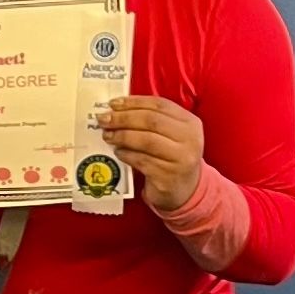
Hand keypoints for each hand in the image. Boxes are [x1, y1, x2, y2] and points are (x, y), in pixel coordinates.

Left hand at [95, 95, 203, 214]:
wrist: (185, 191)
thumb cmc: (172, 158)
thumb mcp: (170, 135)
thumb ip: (151, 120)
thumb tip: (116, 110)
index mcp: (190, 123)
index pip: (159, 105)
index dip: (134, 102)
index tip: (113, 104)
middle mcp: (189, 139)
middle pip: (151, 121)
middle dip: (124, 118)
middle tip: (104, 120)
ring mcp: (180, 159)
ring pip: (146, 141)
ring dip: (122, 136)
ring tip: (108, 136)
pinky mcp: (168, 176)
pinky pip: (142, 161)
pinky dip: (126, 154)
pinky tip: (118, 152)